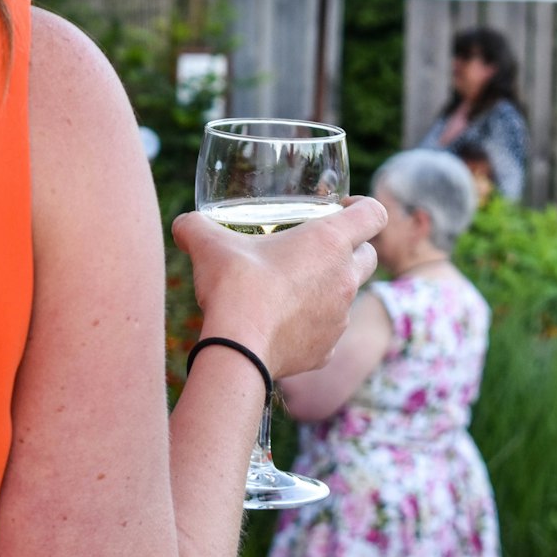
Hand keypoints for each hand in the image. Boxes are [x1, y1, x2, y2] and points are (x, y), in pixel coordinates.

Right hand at [172, 195, 386, 380]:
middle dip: (352, 249)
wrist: (238, 348)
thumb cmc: (234, 285)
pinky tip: (284, 323)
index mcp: (329, 241)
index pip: (374, 214)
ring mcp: (340, 317)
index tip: (343, 208)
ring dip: (329, 288)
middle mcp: (344, 278)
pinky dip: (313, 325)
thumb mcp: (209, 244)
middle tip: (318, 249)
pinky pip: (328, 331)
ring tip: (294, 288)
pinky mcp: (327, 349)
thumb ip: (196, 227)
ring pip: (348, 295)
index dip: (364, 207)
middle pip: (370, 256)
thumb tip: (183, 225)